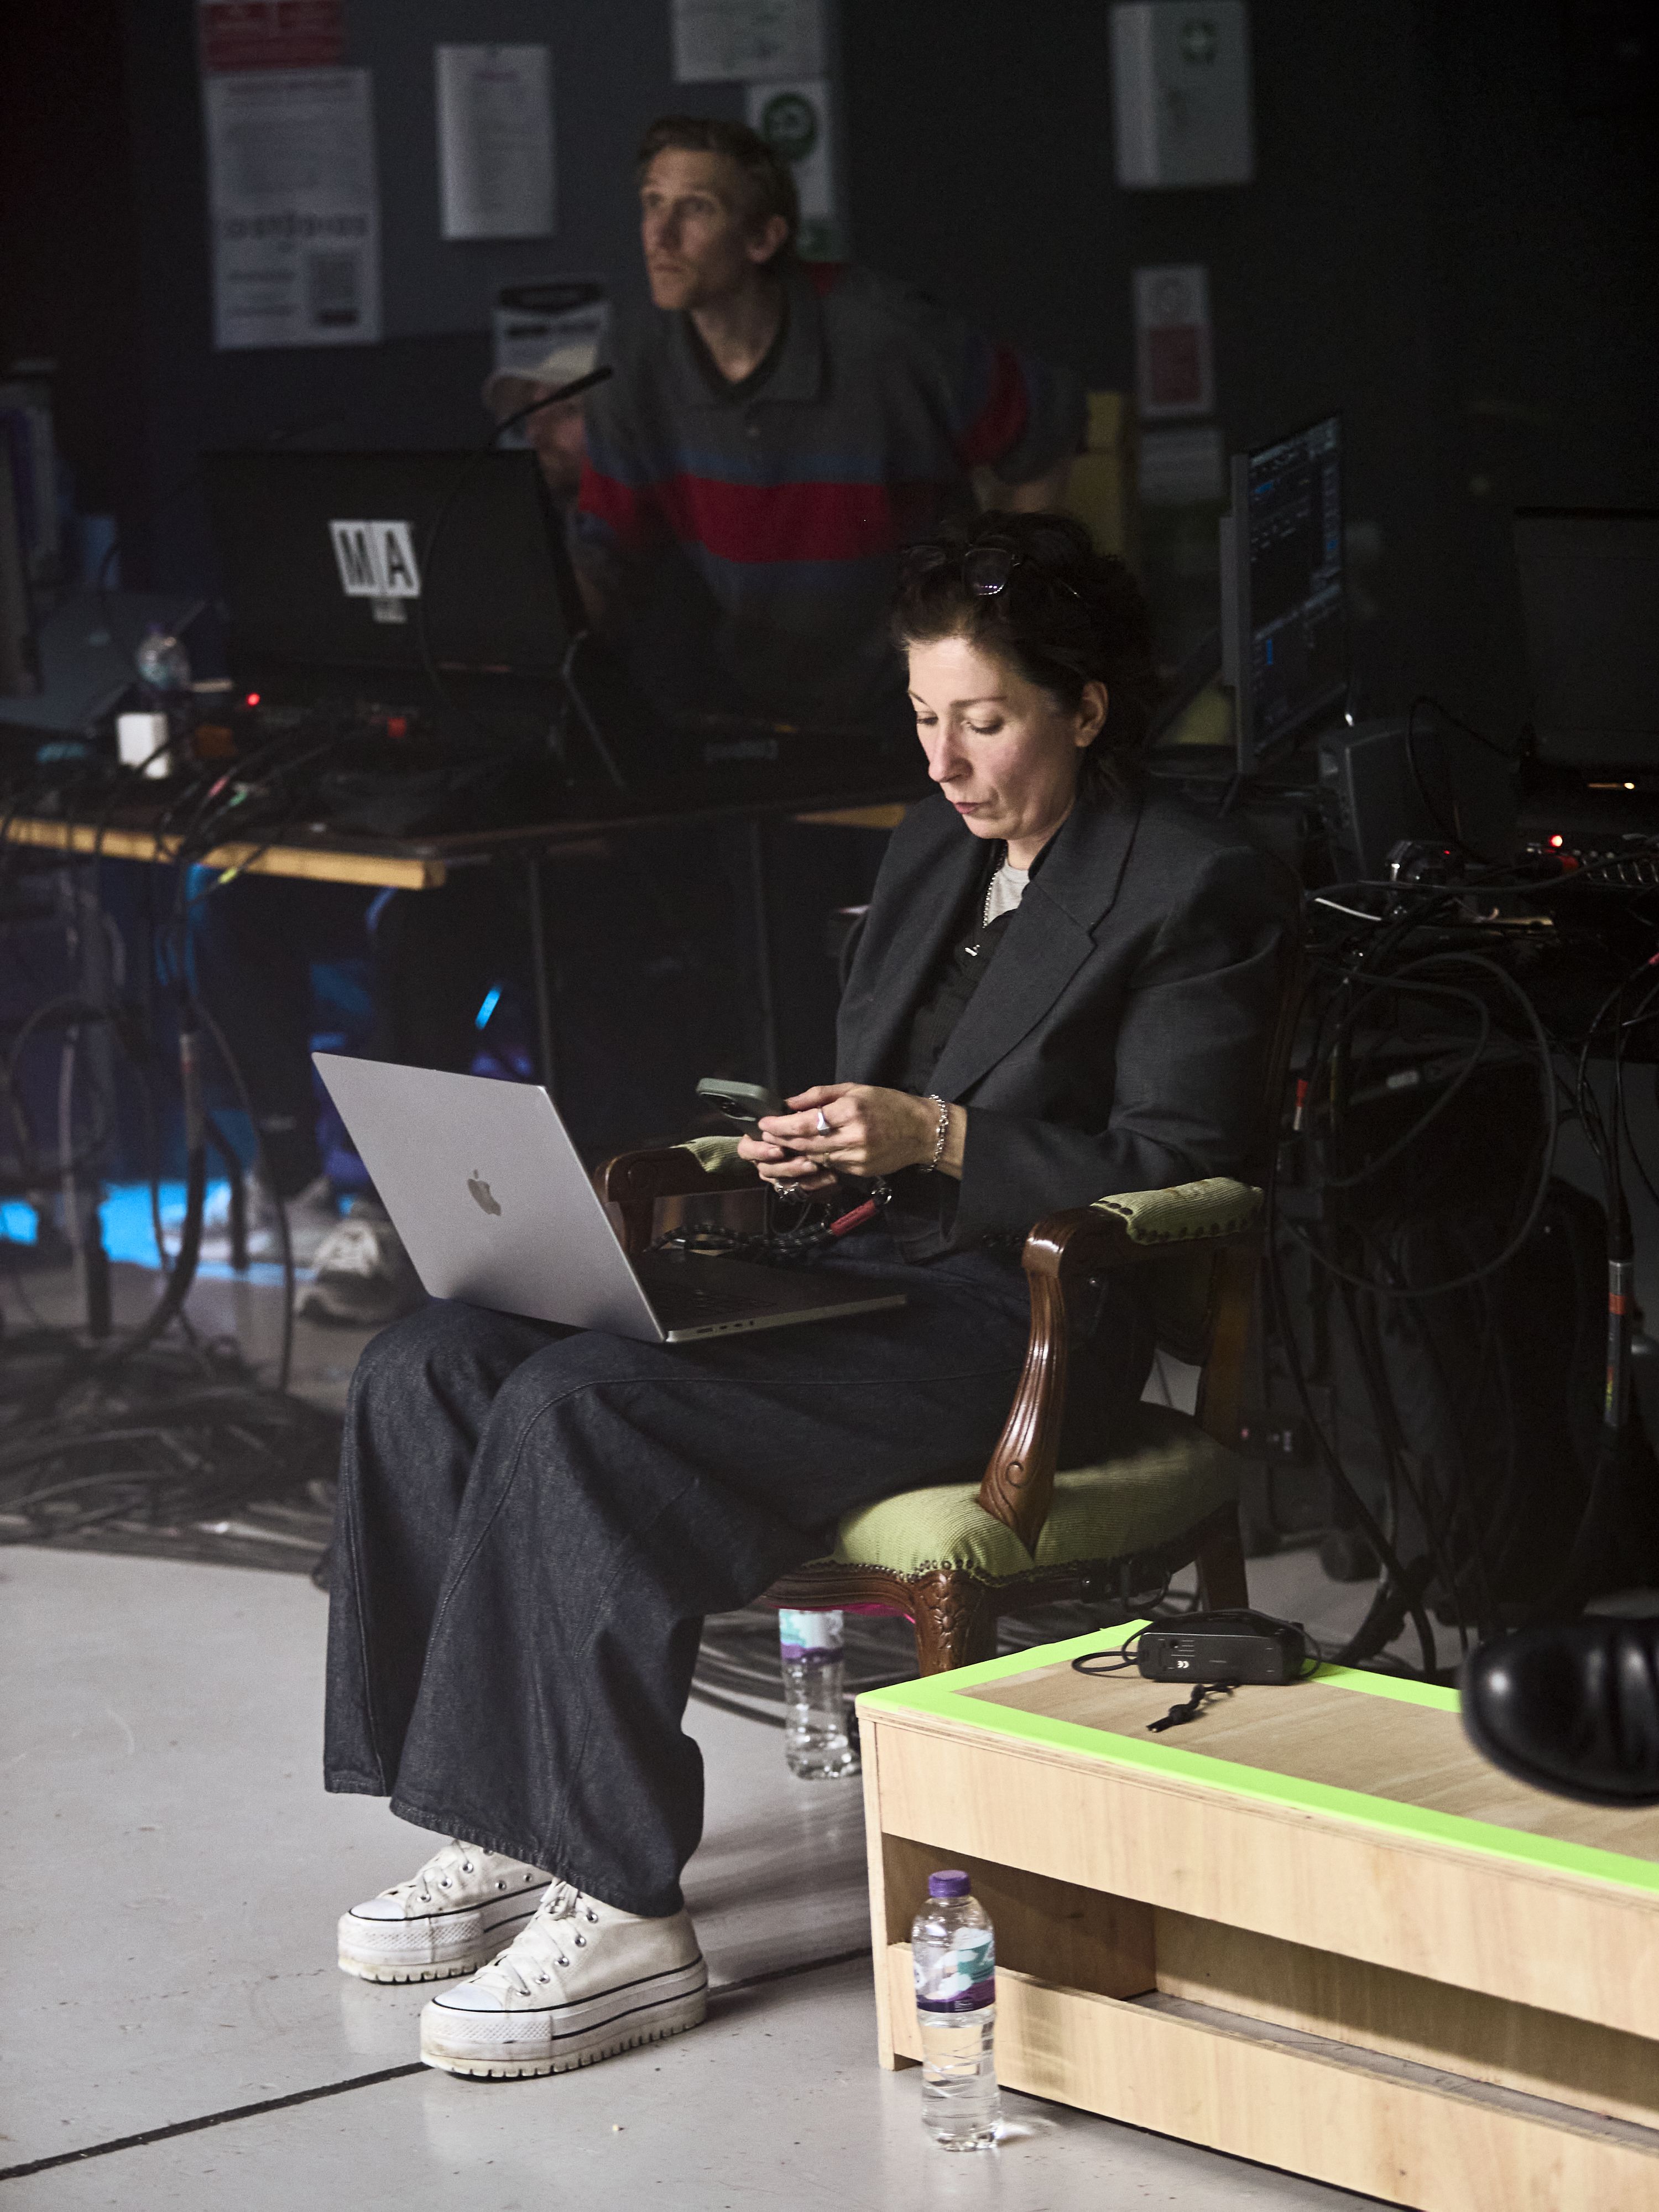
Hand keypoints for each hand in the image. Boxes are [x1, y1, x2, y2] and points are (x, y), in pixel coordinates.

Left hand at [737, 1084, 957, 1189]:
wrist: (922, 1131)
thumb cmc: (889, 1104)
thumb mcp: (855, 1089)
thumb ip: (820, 1095)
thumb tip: (790, 1103)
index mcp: (851, 1111)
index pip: (805, 1122)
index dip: (780, 1125)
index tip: (765, 1123)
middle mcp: (853, 1136)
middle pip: (806, 1143)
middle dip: (782, 1139)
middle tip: (766, 1134)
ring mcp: (857, 1157)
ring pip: (815, 1157)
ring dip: (796, 1151)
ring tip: (782, 1142)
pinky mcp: (860, 1171)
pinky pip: (830, 1166)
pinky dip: (816, 1159)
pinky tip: (809, 1151)